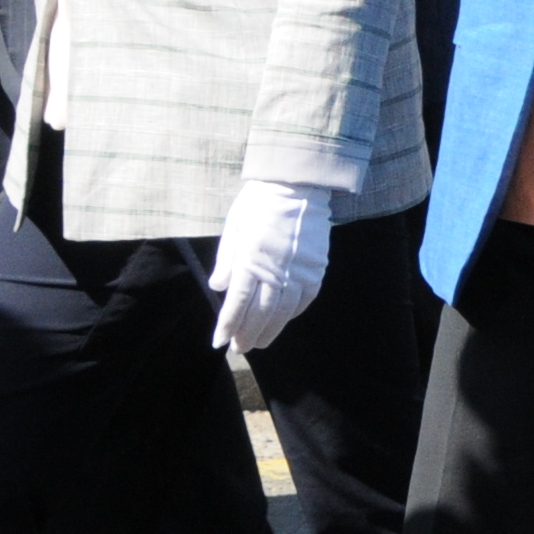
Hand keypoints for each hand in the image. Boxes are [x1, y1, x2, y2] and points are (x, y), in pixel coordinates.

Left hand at [207, 178, 334, 351]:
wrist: (297, 185)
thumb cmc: (259, 203)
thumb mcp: (234, 226)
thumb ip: (226, 259)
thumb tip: (218, 287)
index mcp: (252, 257)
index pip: (237, 301)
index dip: (228, 324)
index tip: (219, 341)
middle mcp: (276, 268)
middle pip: (260, 313)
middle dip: (247, 334)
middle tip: (238, 348)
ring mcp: (299, 271)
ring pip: (282, 312)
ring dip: (269, 331)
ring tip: (258, 343)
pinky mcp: (315, 269)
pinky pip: (302, 300)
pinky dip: (290, 315)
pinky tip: (281, 321)